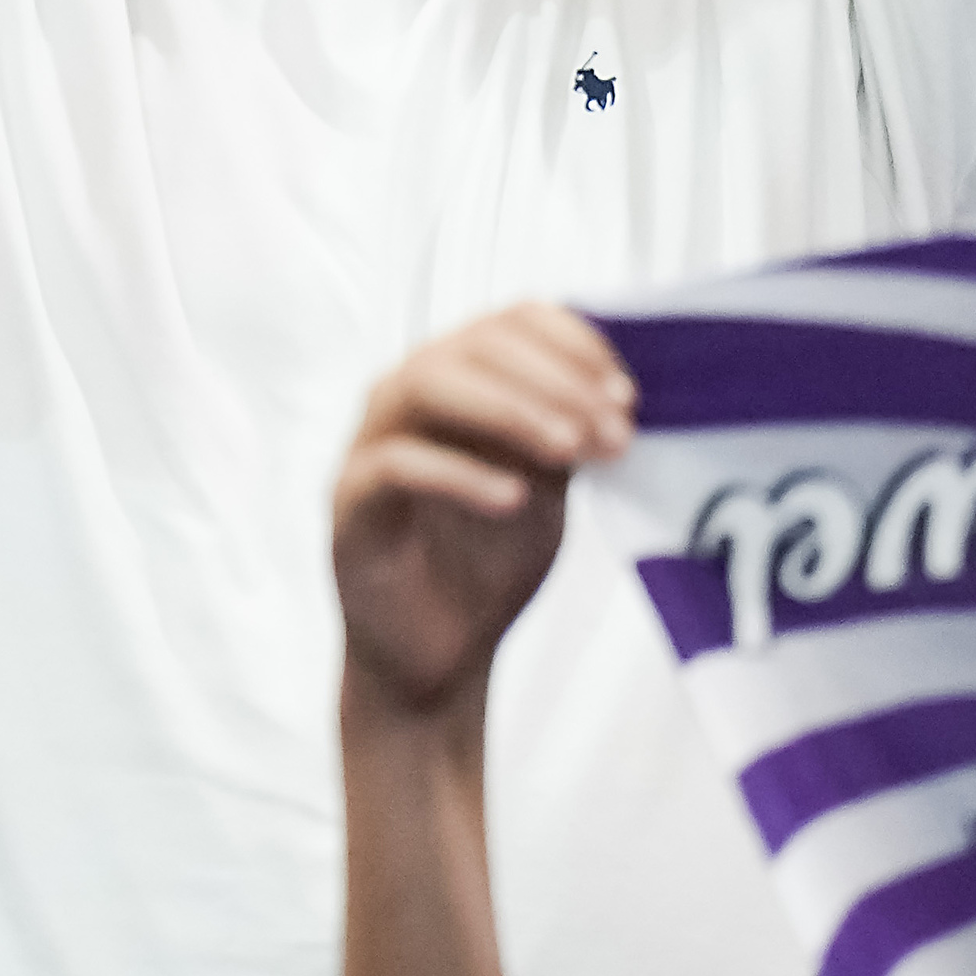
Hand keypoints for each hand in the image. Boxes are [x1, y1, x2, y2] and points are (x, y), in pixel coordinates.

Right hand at [332, 304, 636, 722]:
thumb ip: (569, 431)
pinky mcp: (349, 500)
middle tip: (612, 431)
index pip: (510, 320)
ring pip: (428, 384)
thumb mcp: (549, 484)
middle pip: (474, 344)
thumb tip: (622, 392)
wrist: (441, 654)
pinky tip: (512, 499)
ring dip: (510, 409)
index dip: (573, 344)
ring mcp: (370, 441)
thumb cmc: (491, 560)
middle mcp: (407, 393)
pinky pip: (395, 464)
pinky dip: (459, 474)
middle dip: (555, 381)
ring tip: (569, 450)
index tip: (626, 395)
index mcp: (458, 377)